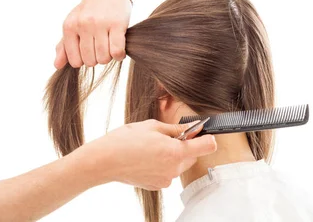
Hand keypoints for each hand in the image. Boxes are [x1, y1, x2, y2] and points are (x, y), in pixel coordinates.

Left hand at [54, 0, 131, 68]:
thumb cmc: (88, 11)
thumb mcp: (72, 25)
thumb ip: (64, 46)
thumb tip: (57, 66)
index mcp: (69, 26)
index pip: (74, 61)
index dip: (83, 60)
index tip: (88, 51)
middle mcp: (83, 25)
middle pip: (90, 61)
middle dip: (96, 59)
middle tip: (99, 48)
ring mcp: (100, 24)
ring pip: (104, 58)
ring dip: (108, 57)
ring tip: (109, 47)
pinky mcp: (117, 24)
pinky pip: (117, 51)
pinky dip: (119, 55)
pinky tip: (118, 48)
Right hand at [82, 119, 216, 189]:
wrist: (105, 161)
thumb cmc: (125, 140)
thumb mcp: (151, 126)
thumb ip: (176, 129)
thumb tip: (194, 127)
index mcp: (175, 151)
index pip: (207, 146)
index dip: (206, 137)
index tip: (202, 132)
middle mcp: (174, 168)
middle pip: (192, 156)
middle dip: (185, 146)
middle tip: (165, 136)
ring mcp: (166, 179)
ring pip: (179, 165)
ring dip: (172, 156)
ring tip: (151, 147)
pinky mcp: (157, 185)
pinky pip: (167, 173)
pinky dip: (162, 165)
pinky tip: (146, 158)